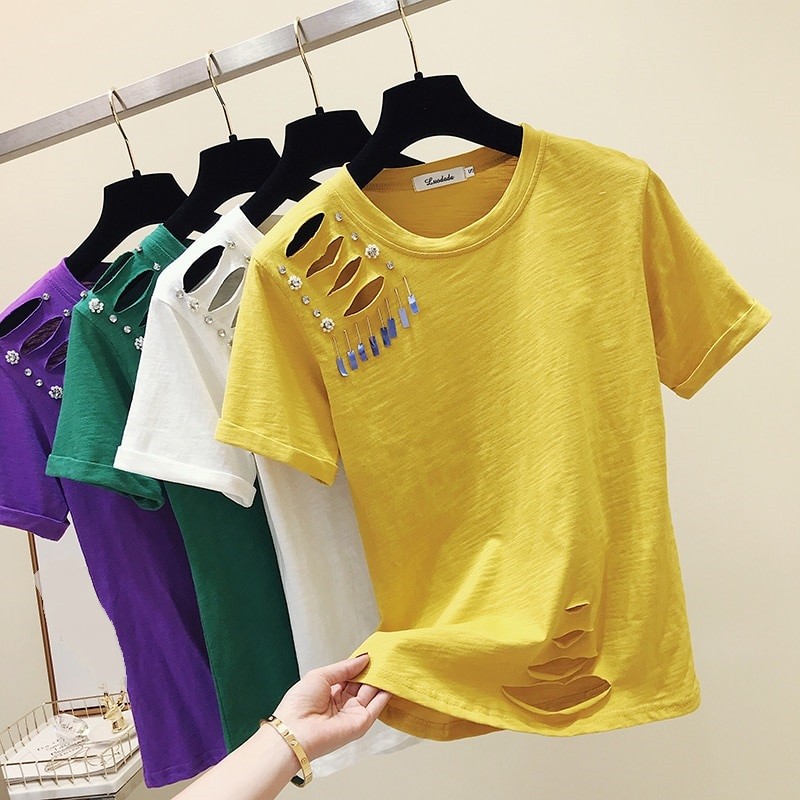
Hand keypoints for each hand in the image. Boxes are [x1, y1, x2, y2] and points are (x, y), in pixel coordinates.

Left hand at [271, 653, 389, 761]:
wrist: (295, 731)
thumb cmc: (299, 703)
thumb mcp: (321, 676)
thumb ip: (345, 668)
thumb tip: (364, 658)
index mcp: (329, 692)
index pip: (349, 676)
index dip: (359, 666)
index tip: (370, 654)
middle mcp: (341, 704)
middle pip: (361, 684)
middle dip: (371, 671)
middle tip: (383, 657)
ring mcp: (352, 713)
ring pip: (370, 693)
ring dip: (380, 680)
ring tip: (389, 664)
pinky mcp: (361, 723)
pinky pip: (376, 707)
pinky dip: (385, 694)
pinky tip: (390, 680)